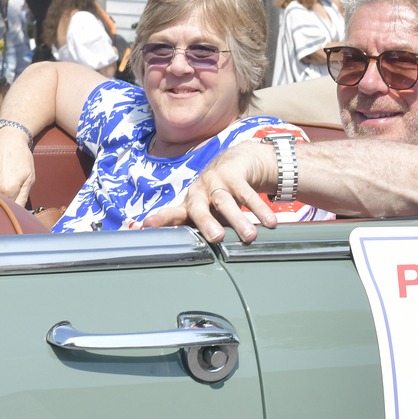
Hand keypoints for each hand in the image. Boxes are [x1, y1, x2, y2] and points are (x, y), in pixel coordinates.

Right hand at [0, 128, 35, 205]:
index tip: (18, 210)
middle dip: (5, 204)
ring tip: (5, 184)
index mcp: (7, 190)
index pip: (10, 210)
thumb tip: (20, 213)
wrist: (7, 140)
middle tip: (12, 196)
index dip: (15, 211)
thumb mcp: (29, 178)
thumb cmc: (21, 158)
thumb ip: (23, 197)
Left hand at [138, 142, 277, 242]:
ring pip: (226, 201)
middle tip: (216, 237)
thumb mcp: (206, 211)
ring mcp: (216, 182)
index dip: (161, 219)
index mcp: (189, 204)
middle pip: (199, 208)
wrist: (237, 162)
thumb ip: (196, 228)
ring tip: (250, 236)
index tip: (148, 225)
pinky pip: (248, 193)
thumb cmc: (216, 194)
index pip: (173, 214)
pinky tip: (269, 221)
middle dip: (206, 222)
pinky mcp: (235, 175)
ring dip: (238, 218)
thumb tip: (183, 256)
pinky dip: (259, 208)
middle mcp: (199, 192)